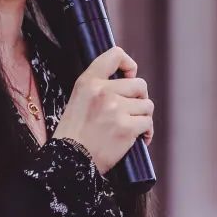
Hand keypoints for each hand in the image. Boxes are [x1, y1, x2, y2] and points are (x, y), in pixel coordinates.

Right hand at [51, 47, 153, 173]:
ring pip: (147, 105)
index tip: (129, 76)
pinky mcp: (126, 128)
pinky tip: (139, 138)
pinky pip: (147, 123)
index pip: (115, 54)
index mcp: (88, 81)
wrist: (69, 162)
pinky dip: (146, 132)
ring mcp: (116, 109)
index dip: (129, 64)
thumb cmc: (74, 134)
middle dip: (140, 98)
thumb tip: (128, 81)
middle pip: (140, 85)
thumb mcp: (78, 100)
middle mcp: (103, 91)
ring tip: (132, 126)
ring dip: (143, 116)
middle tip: (132, 110)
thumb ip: (99, 87)